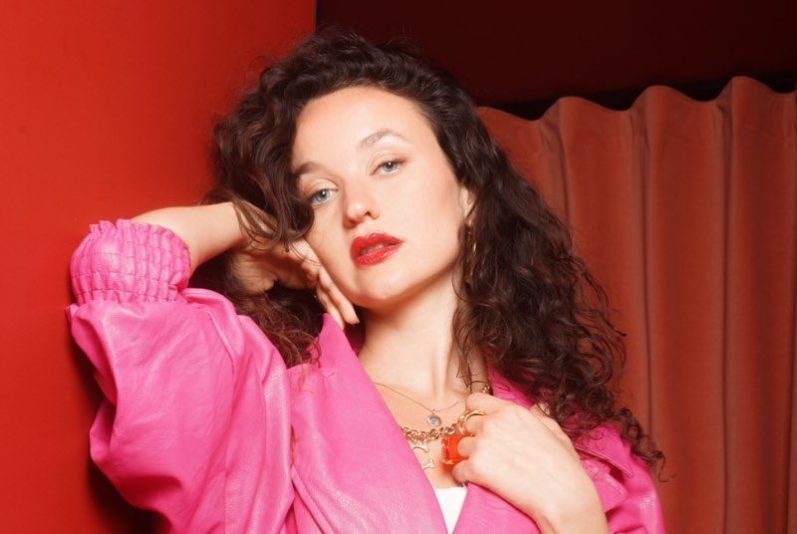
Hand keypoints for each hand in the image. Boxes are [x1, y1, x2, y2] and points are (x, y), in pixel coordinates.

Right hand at [230, 235, 358, 328]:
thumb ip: (271, 302)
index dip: (327, 313)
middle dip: (339, 311)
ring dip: (341, 304)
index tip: (336, 330)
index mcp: (297, 278)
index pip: (318, 297)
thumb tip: (277, 323)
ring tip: (351, 321)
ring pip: (329, 286)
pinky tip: (342, 307)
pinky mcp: (309, 256)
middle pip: (328, 293)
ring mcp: (309, 262)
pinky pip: (325, 276)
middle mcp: (307, 270)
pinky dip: (334, 292)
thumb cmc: (243, 263)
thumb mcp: (256, 292)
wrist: (236, 241)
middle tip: (350, 329)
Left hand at [451, 393, 608, 532]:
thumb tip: (536, 407)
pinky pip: (457, 470)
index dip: (476, 414)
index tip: (480, 426)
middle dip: (474, 437)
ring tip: (485, 470)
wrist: (563, 495)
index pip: (475, 401)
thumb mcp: (556, 431)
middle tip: (487, 453)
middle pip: (466, 425)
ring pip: (461, 447)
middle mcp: (493, 423)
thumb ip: (540, 416)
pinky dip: (464, 477)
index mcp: (511, 411)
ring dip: (469, 458)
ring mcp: (482, 444)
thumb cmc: (563, 466)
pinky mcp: (475, 468)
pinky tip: (478, 482)